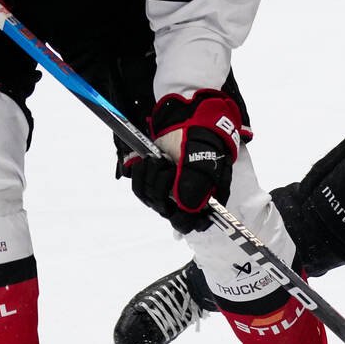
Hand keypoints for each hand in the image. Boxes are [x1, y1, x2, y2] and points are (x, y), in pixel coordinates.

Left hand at [126, 91, 241, 232]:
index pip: (188, 224)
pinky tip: (147, 161)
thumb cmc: (203, 141)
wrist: (189, 119)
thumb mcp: (204, 161)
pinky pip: (140, 189)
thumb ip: (196, 186)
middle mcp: (183, 199)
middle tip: (168, 168)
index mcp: (202, 199)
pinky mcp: (152, 181)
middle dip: (162, 189)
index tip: (174, 205)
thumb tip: (185, 207)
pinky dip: (140, 175)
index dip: (180, 219)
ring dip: (151, 178)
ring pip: (151, 200)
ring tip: (158, 159)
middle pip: (165, 211)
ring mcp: (167, 190)